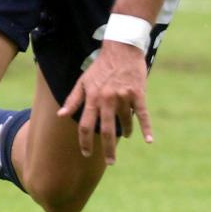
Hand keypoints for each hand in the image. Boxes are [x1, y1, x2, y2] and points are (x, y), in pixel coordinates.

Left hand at [58, 41, 153, 165]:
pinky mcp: (138, 94)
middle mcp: (107, 99)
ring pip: (124, 122)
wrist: (121, 49)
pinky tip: (149, 140)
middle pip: (106, 130)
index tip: (86, 153)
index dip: (85, 142)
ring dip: (125, 132)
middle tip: (110, 162)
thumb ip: (73, 100)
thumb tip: (61, 115)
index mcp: (92, 98)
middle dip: (107, 149)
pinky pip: (143, 115)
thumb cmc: (100, 67)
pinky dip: (146, 128)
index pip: (86, 126)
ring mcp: (123, 97)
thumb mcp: (83, 81)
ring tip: (125, 136)